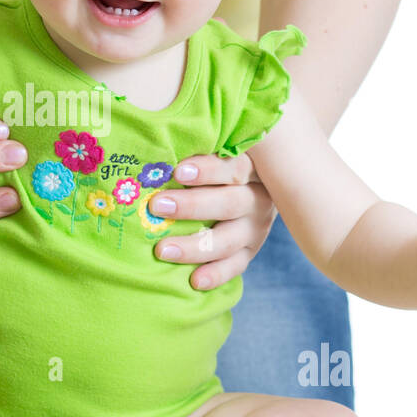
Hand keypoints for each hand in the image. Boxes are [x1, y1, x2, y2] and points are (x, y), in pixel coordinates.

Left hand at [146, 151, 276, 290]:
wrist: (255, 182)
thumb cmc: (220, 159)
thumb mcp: (222, 145)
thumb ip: (202, 142)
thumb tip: (159, 135)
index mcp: (254, 166)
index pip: (234, 166)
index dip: (208, 170)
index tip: (178, 172)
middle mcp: (259, 197)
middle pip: (230, 203)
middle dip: (192, 206)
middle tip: (157, 206)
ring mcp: (256, 226)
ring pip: (229, 239)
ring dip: (195, 246)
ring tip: (162, 250)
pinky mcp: (250, 250)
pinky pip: (235, 265)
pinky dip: (216, 274)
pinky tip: (195, 281)